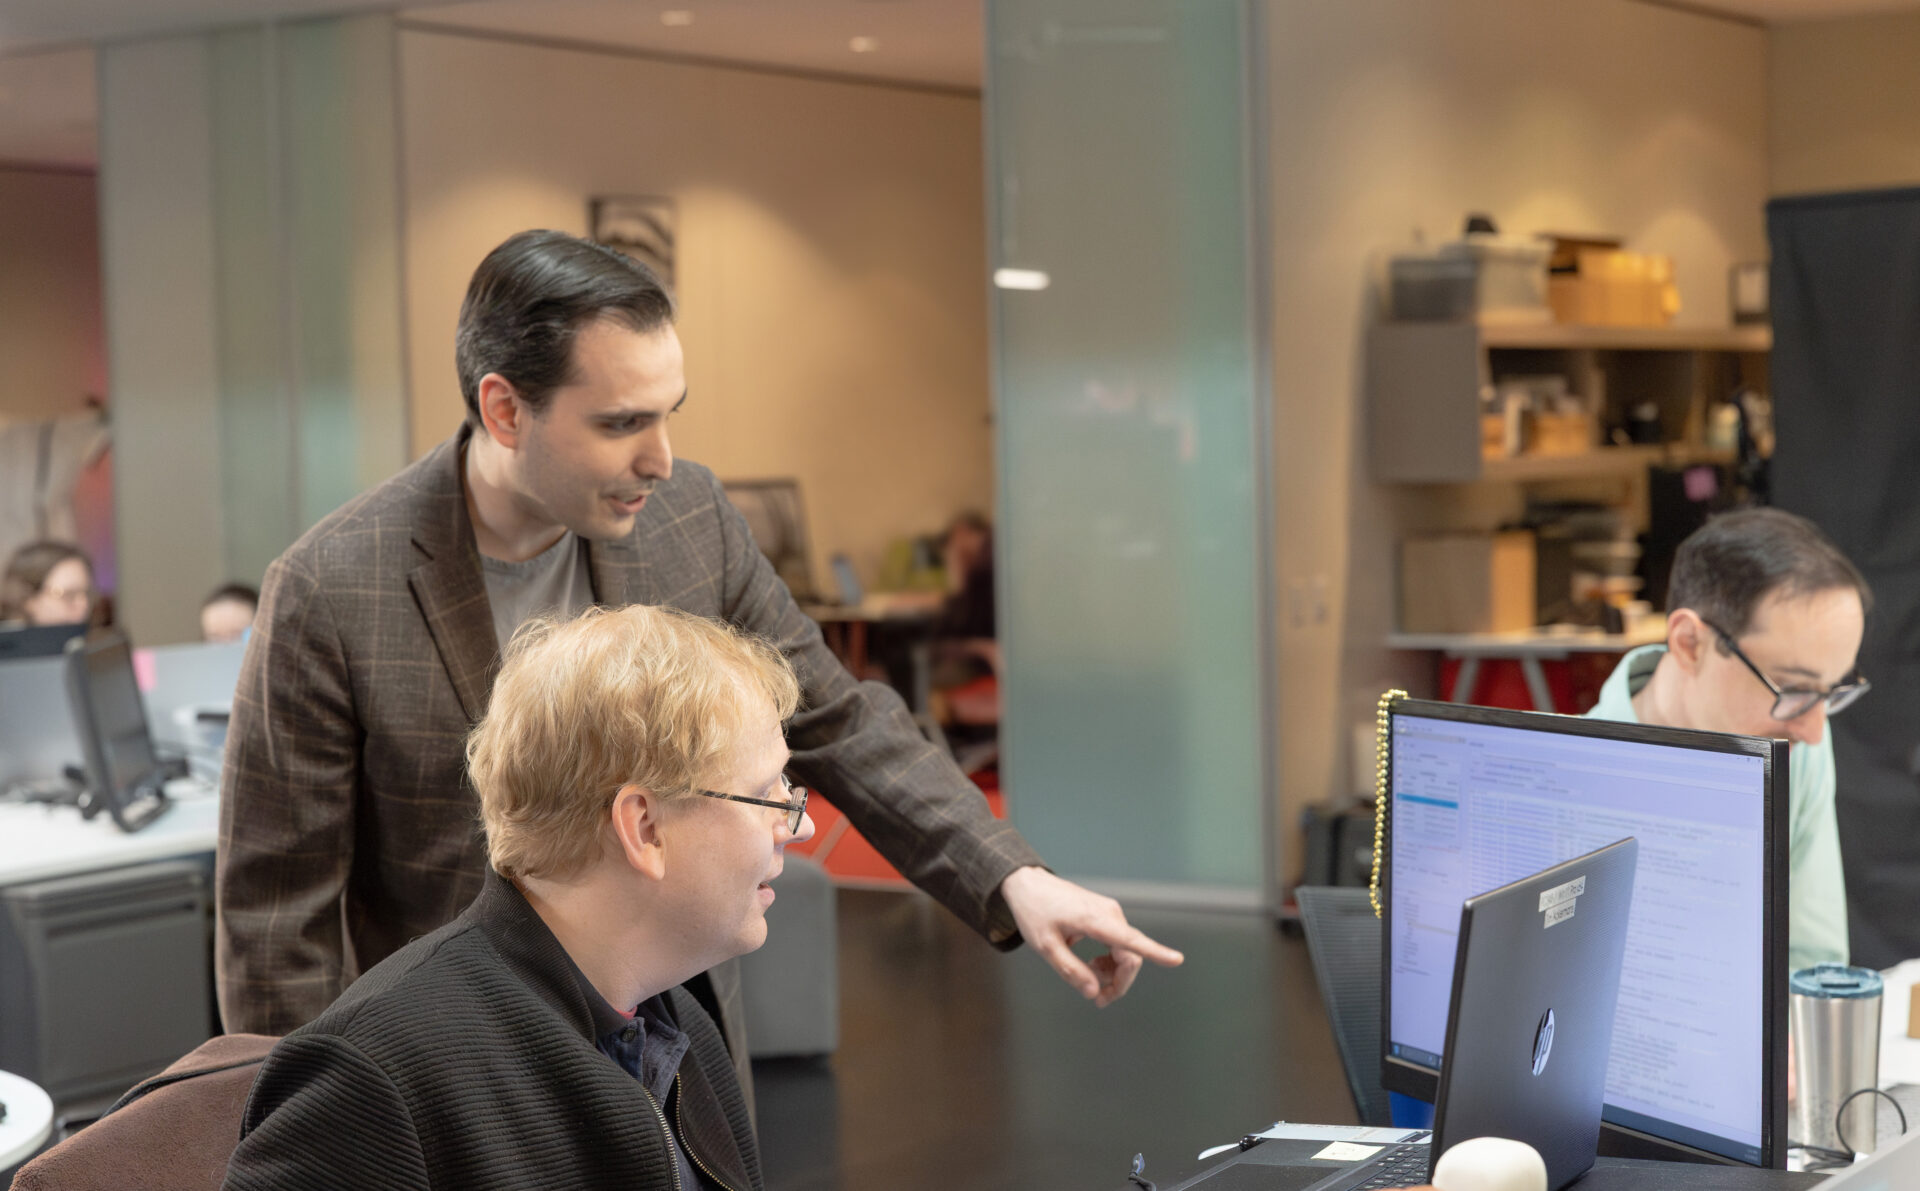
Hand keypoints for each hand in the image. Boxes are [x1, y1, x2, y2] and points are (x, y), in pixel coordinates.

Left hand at [999, 866, 1183, 1006]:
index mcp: (1094, 920)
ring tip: (1089, 978)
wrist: (1029, 884)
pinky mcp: (1107, 914)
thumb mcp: (1045, 946)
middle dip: (1119, 982)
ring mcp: (1110, 913)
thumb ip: (1070, 971)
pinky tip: (1093, 964)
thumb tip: (1094, 992)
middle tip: (1099, 1000)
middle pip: (1131, 956)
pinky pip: (1120, 942)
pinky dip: (1111, 959)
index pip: (1131, 940)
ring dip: (1114, 972)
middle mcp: (1109, 914)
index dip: (1156, 952)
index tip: (1177, 959)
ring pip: (1127, 951)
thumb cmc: (1034, 912)